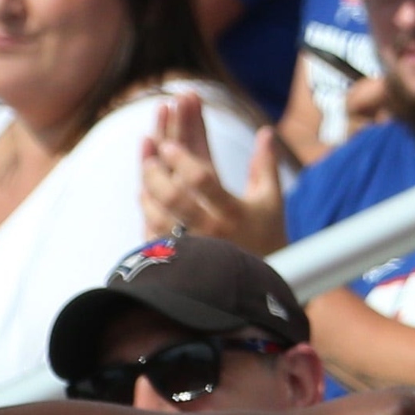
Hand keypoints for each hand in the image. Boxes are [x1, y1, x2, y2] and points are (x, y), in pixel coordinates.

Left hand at [136, 90, 285, 250]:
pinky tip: (143, 192)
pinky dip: (147, 210)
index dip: (183, 160)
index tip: (170, 144)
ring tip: (146, 165)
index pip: (203, 180)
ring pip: (158, 216)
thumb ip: (266, 164)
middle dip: (157, 172)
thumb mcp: (271, 201)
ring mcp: (191, 246)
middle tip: (152, 151)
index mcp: (233, 211)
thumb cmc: (264, 236)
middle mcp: (210, 229)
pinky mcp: (179, 257)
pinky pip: (153, 233)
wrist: (257, 282)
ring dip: (148, 189)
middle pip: (174, 197)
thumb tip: (266, 131)